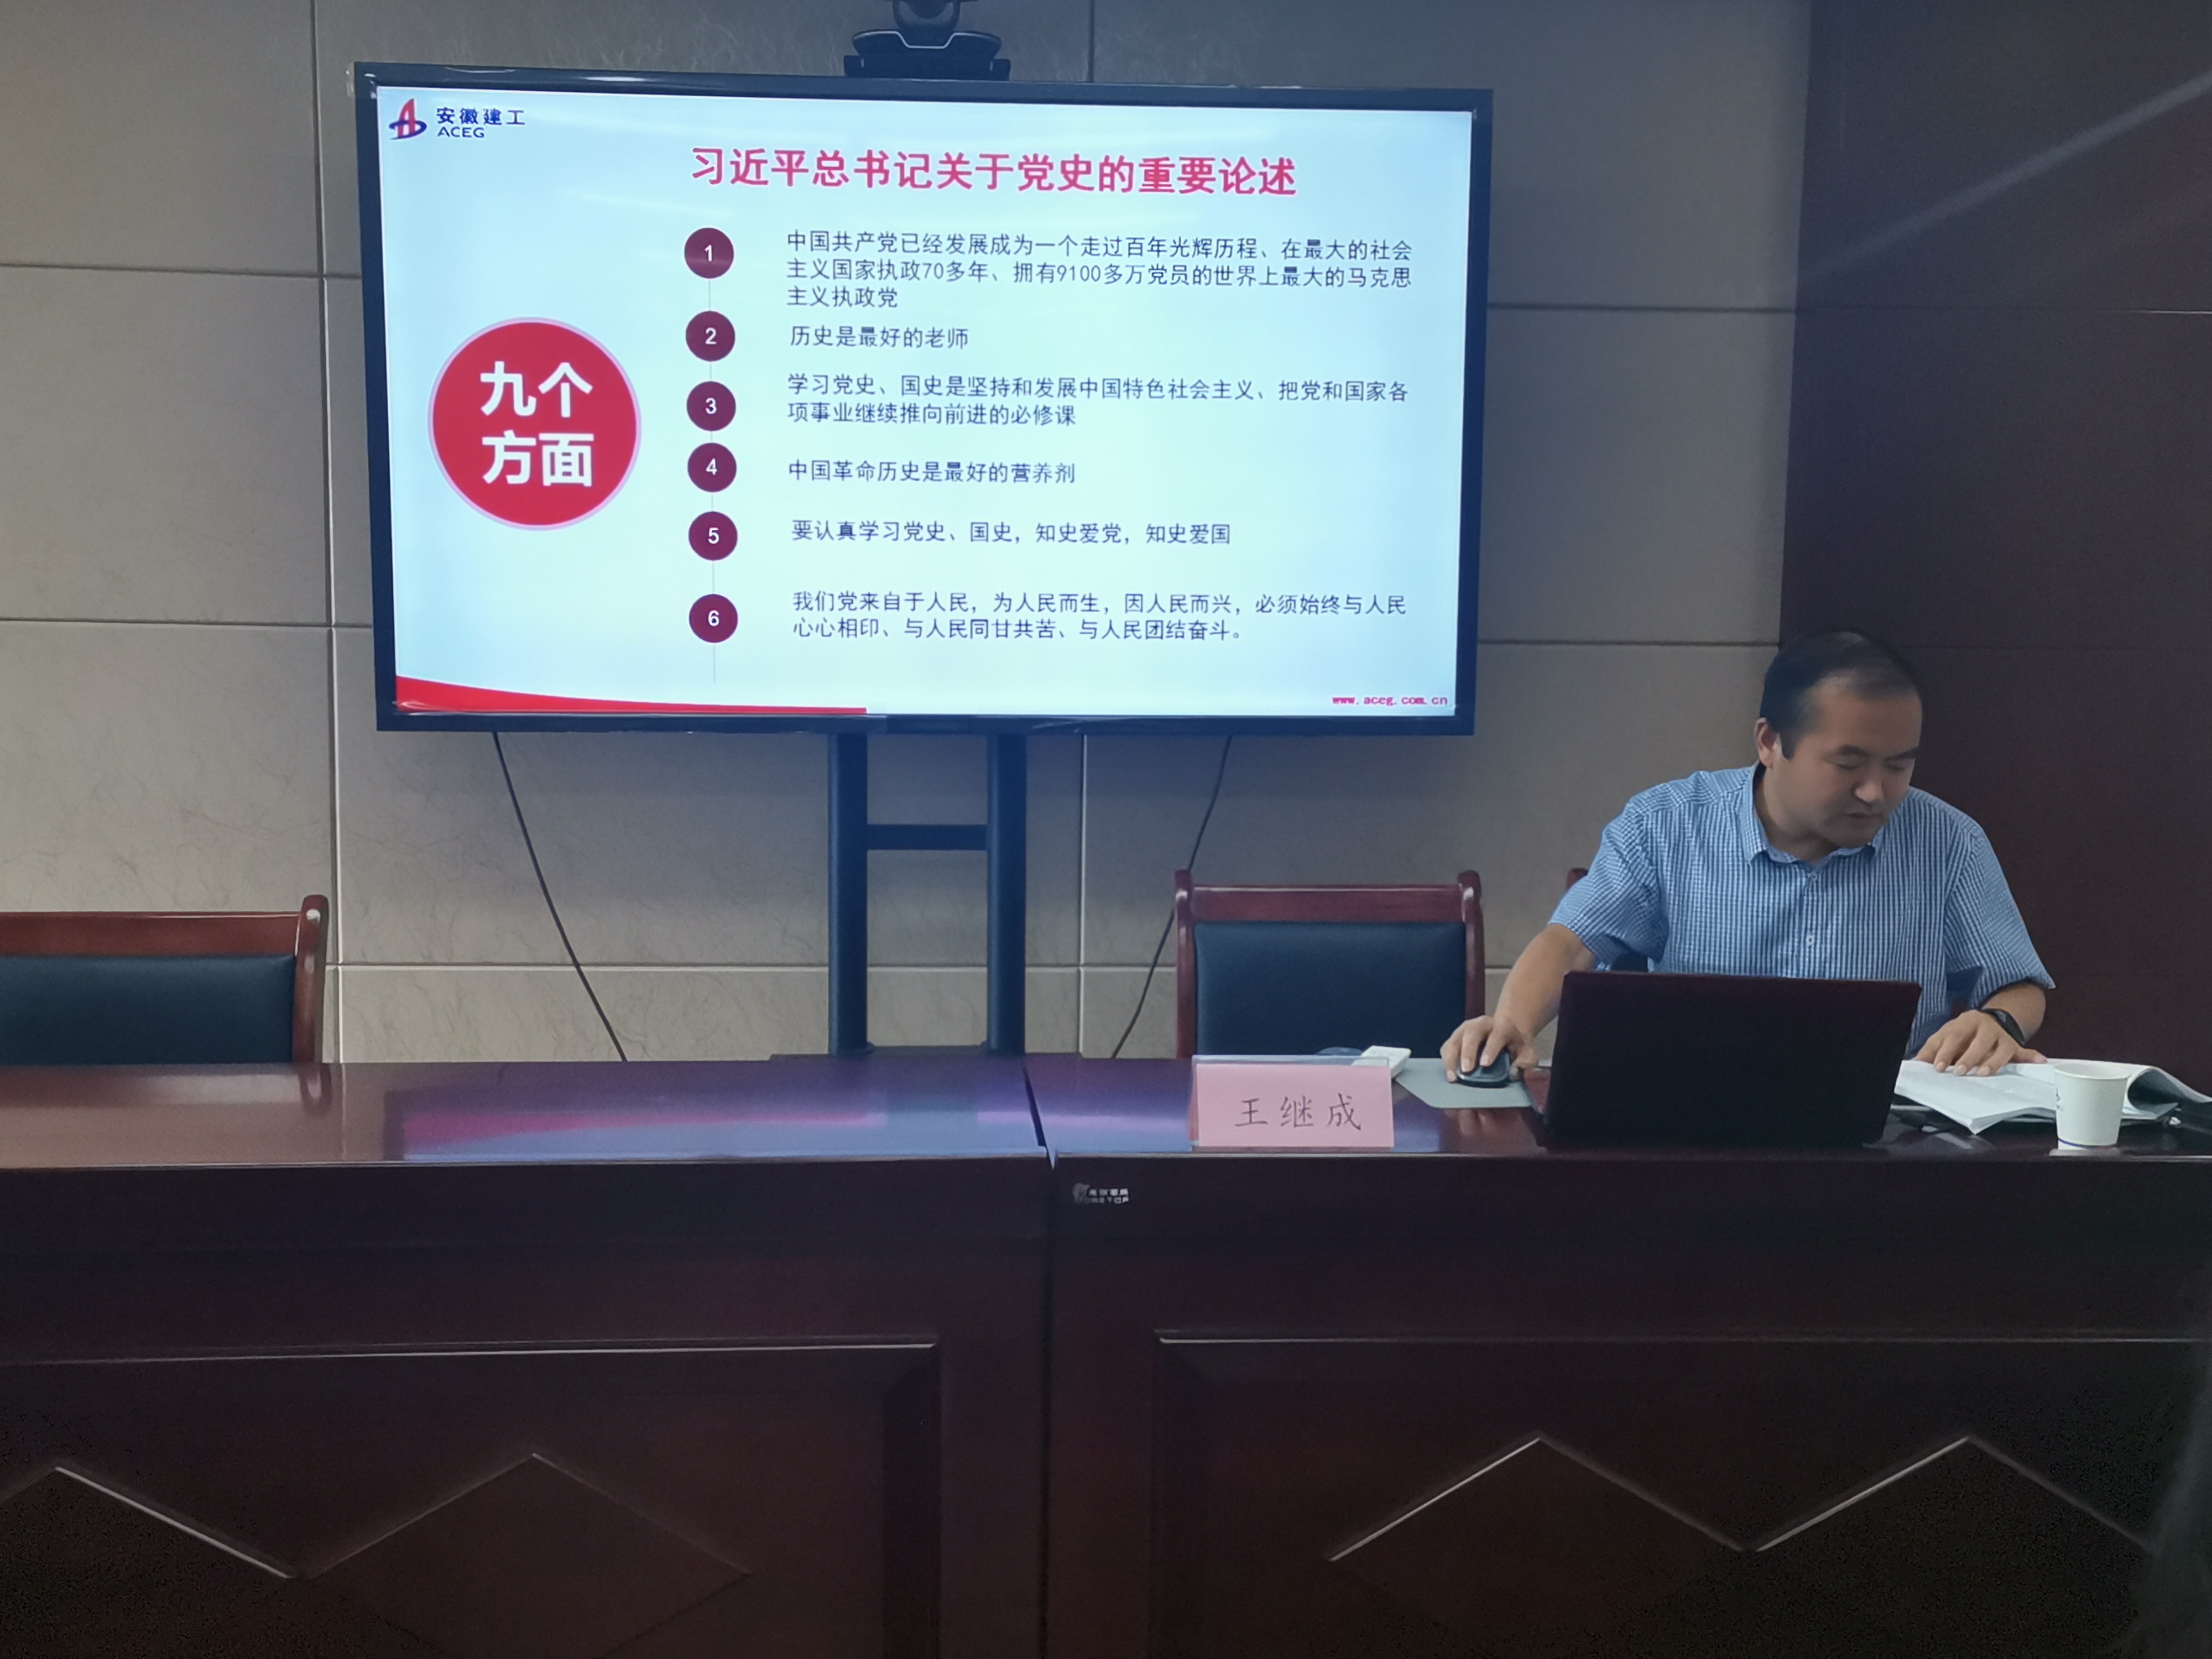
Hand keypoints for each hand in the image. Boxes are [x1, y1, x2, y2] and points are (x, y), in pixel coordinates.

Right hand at [1442, 1013, 1536, 1079]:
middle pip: (1471, 1034)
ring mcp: (1465, 1029)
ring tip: (1452, 1077)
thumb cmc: (1515, 1044)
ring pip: (1455, 1040)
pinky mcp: (1455, 1037)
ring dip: (1451, 1059)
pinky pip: (1447, 1047)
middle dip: (1467, 1052)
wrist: (1505, 1029)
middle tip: (1466, 1070)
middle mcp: (1481, 1024)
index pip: (1496, 1036)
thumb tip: (1513, 1072)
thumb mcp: (1527, 1051)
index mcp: (1502, 1026)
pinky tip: (1449, 1074)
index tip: (1485, 1064)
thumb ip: (1526, 1061)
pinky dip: (1446, 1061)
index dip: (1490, 1050)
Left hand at [1915, 1010, 2043, 1075]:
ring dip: (1994, 1062)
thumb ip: (1931, 1050)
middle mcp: (1985, 1027)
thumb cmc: (1961, 1033)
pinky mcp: (2014, 1045)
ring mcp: (2001, 1036)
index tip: (1937, 1067)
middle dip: (1968, 1058)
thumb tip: (1915, 1064)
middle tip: (1959, 1072)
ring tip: (1985, 1073)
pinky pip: (2025, 1051)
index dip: (1945, 1052)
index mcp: (1964, 1022)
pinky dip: (2033, 1056)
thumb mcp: (1943, 1036)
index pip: (1954, 1036)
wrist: (1987, 1021)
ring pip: (2001, 1049)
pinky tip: (2040, 1061)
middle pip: (1978, 1042)